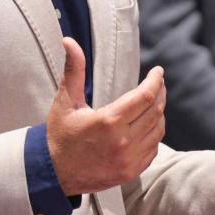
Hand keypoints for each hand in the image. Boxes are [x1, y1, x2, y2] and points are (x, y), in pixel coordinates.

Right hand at [47, 37, 165, 194]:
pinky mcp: (130, 172)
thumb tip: (69, 41)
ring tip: (154, 102)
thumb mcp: (65, 101)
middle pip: (156, 111)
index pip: (145, 96)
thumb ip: (73, 70)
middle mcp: (123, 142)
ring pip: (157, 130)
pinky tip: (147, 125)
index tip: (158, 71)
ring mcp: (129, 160)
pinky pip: (153, 149)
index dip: (155, 80)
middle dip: (160, 93)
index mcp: (108, 121)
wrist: (53, 174)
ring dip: (159, 113)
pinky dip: (154, 134)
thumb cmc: (59, 135)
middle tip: (158, 83)